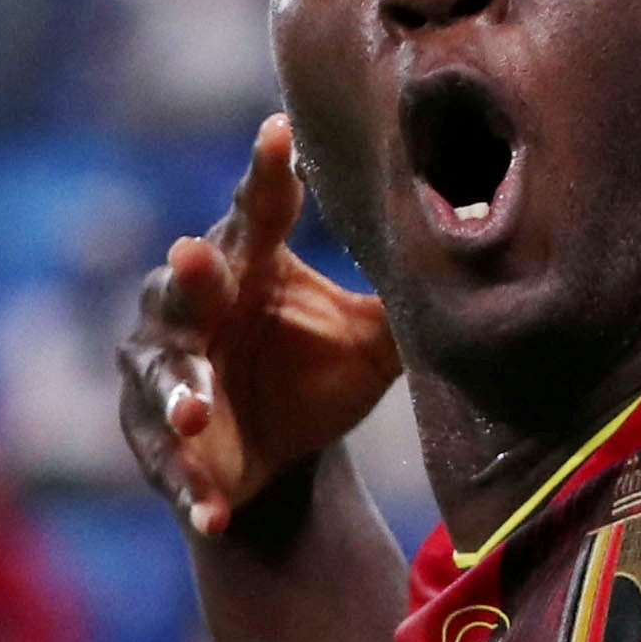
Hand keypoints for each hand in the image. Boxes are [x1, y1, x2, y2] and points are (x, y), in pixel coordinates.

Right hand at [117, 114, 400, 533]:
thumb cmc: (320, 375)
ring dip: (178, 392)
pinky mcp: (157, 440)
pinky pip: (170, 463)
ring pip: (163, 374)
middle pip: (187, 282)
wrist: (281, 462)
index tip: (279, 131)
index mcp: (250, 267)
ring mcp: (165, 372)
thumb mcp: (373, 342)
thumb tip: (483, 245)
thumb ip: (405, 300)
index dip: (264, 172)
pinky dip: (193, 488)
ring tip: (195, 411)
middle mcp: (195, 308)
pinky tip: (214, 510)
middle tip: (194, 253)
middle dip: (191, 272)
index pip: (257, 210)